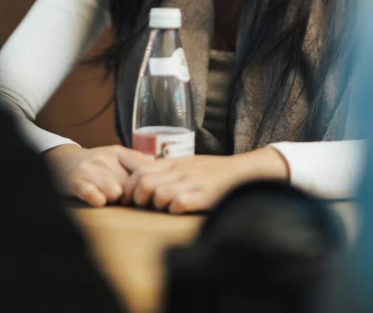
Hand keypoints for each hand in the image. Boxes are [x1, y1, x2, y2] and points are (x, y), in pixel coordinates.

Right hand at [45, 143, 152, 206]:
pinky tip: (97, 200)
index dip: (147, 184)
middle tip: (126, 200)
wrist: (63, 162)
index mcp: (118, 152)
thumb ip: (138, 163)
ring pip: (115, 192)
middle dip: (131, 196)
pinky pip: (96, 198)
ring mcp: (90, 169)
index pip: (143, 167)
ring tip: (110, 199)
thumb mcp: (117, 158)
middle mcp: (105, 158)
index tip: (148, 193)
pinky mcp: (76, 182)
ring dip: (114, 201)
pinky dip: (99, 202)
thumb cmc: (97, 165)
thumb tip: (162, 172)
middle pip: (130, 185)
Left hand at [121, 147, 288, 214]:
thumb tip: (139, 180)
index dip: (129, 187)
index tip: (129, 200)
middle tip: (144, 207)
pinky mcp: (205, 195)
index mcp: (174, 162)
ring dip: (157, 205)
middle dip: (138, 199)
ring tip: (164, 209)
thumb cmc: (212, 172)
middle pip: (144, 183)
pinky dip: (175, 209)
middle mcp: (180, 171)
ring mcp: (193, 182)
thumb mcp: (187, 164)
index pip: (139, 170)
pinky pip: (180, 204)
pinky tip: (180, 210)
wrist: (242, 172)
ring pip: (159, 194)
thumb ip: (166, 170)